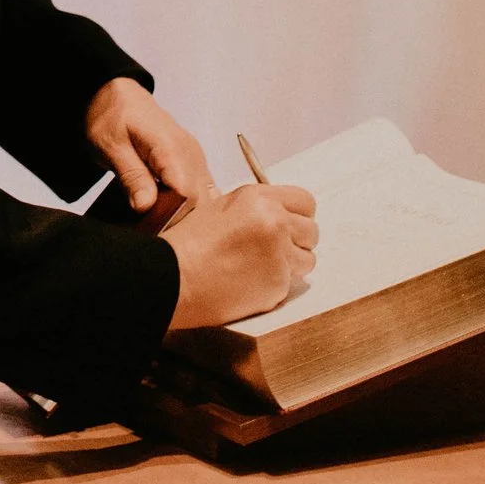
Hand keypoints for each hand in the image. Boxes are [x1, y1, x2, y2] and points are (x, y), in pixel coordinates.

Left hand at [84, 78, 217, 222]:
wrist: (116, 95)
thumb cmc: (111, 116)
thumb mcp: (111, 146)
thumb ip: (131, 176)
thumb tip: (146, 206)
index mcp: (171, 146)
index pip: (187, 194)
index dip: (171, 215)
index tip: (151, 226)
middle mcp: (190, 152)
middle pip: (199, 200)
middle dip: (177, 218)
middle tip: (149, 226)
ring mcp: (195, 157)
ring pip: (203, 198)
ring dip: (182, 212)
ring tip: (155, 218)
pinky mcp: (193, 162)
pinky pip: (199, 189)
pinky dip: (185, 203)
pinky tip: (165, 208)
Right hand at [161, 179, 318, 330]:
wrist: (172, 277)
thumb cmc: (188, 243)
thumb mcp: (220, 207)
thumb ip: (256, 206)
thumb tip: (280, 213)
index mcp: (260, 198)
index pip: (305, 202)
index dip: (298, 214)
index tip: (290, 224)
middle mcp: (276, 222)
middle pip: (312, 231)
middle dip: (297, 240)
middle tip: (275, 250)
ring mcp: (279, 255)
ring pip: (307, 259)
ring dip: (291, 264)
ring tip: (261, 267)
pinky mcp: (278, 284)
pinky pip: (291, 284)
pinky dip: (275, 285)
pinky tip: (249, 283)